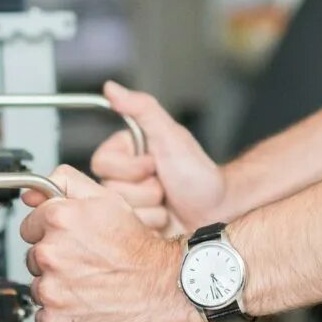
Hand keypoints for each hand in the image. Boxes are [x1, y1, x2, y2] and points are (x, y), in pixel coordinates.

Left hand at [19, 166, 202, 321]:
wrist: (167, 289)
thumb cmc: (141, 250)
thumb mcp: (108, 200)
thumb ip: (66, 185)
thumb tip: (34, 191)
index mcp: (59, 220)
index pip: (30, 226)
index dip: (51, 233)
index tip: (69, 241)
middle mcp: (50, 254)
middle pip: (34, 257)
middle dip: (56, 260)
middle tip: (86, 263)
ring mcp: (51, 290)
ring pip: (40, 287)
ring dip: (59, 288)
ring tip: (90, 285)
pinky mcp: (56, 321)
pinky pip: (45, 317)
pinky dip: (62, 315)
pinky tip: (86, 305)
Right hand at [91, 81, 225, 233]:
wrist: (220, 209)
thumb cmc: (198, 173)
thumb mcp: (171, 136)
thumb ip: (142, 109)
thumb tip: (111, 87)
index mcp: (124, 156)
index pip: (102, 163)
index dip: (130, 168)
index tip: (154, 164)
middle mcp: (121, 181)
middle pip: (110, 191)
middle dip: (145, 190)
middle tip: (165, 185)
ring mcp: (127, 207)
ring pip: (119, 214)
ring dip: (151, 209)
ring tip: (168, 203)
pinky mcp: (133, 230)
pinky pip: (128, 234)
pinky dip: (153, 227)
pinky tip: (166, 221)